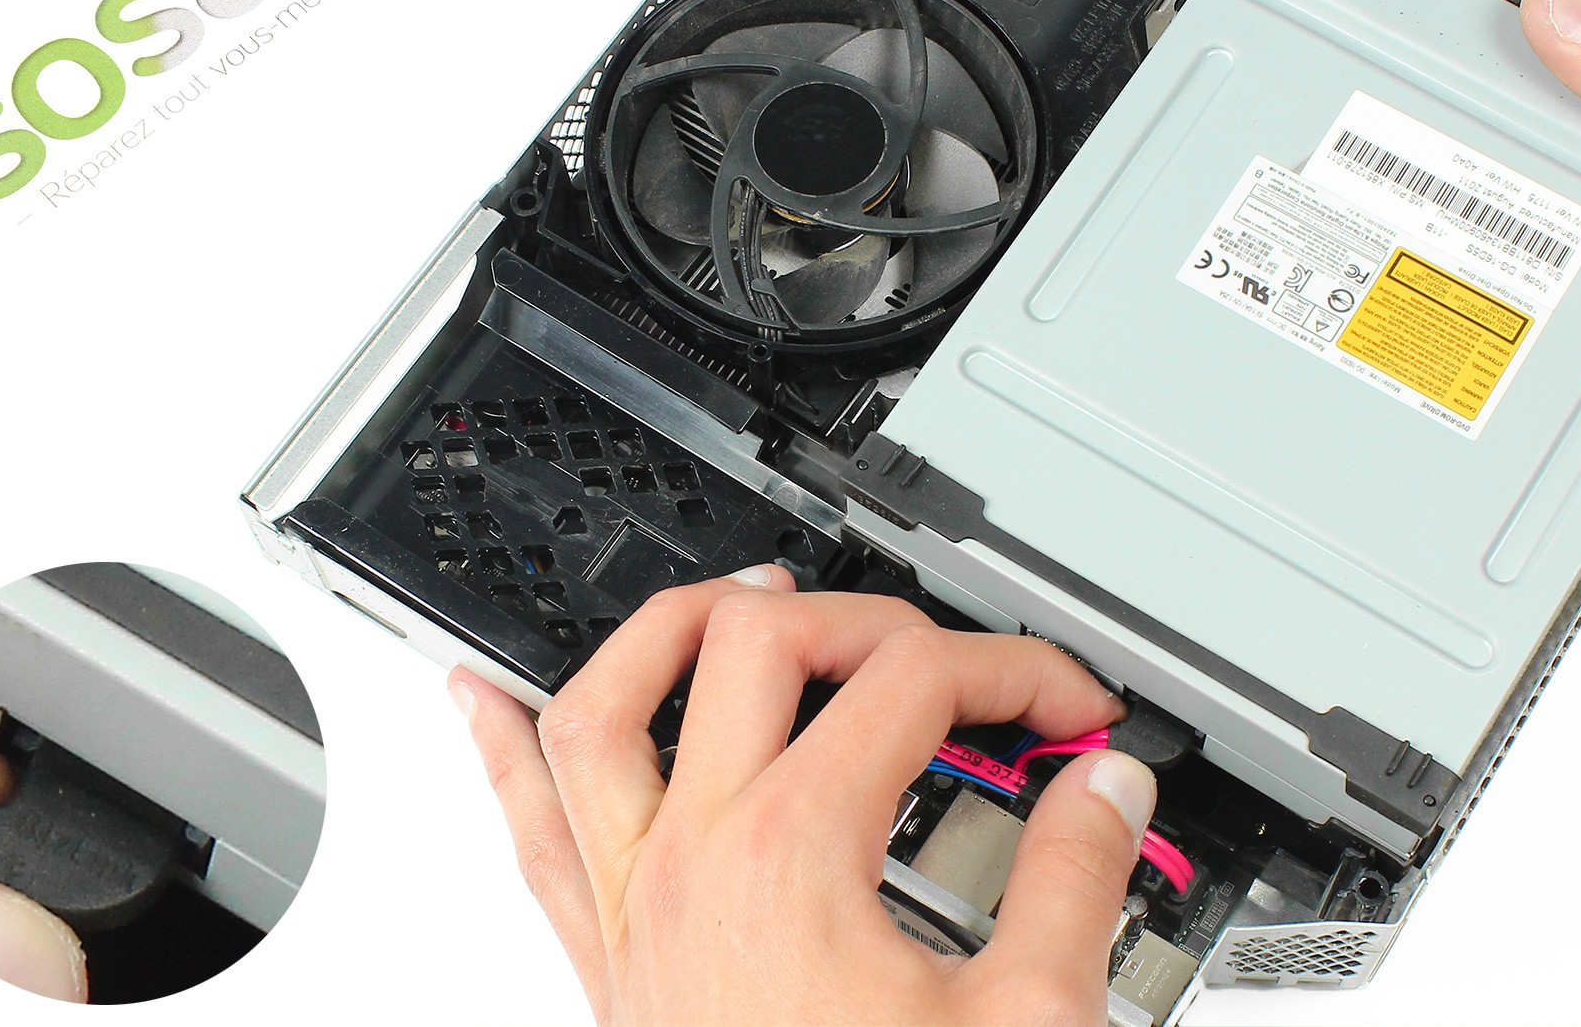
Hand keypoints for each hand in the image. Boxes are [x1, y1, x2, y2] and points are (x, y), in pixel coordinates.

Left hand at [451, 566, 1154, 1025]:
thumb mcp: (1028, 1024)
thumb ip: (1077, 883)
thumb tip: (1105, 788)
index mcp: (799, 855)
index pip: (917, 685)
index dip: (1017, 674)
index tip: (1070, 712)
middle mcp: (697, 856)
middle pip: (761, 643)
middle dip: (871, 619)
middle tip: (950, 663)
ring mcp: (635, 899)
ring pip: (605, 705)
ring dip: (671, 627)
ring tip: (746, 597)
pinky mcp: (606, 954)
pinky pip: (529, 827)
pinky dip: (499, 748)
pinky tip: (475, 695)